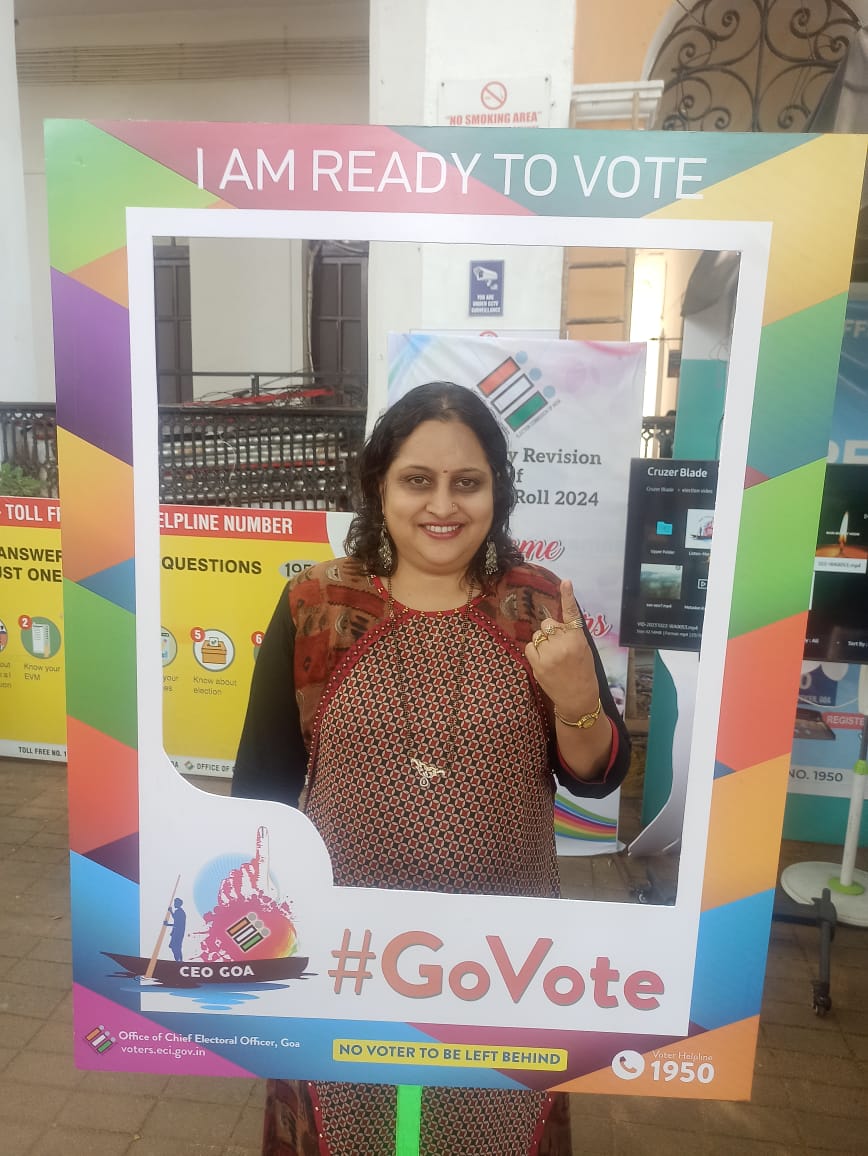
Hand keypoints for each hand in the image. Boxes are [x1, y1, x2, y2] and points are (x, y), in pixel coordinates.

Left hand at [524, 579, 599, 719]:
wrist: (578, 697)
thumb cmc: (583, 671)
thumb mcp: (584, 649)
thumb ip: (572, 634)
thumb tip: (558, 621)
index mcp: (577, 639)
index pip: (572, 614)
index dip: (568, 596)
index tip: (565, 582)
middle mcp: (563, 645)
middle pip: (548, 624)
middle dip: (550, 632)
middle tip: (558, 645)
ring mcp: (549, 655)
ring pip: (537, 635)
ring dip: (542, 642)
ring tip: (552, 656)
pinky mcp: (538, 664)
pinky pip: (530, 647)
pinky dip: (534, 651)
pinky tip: (543, 660)